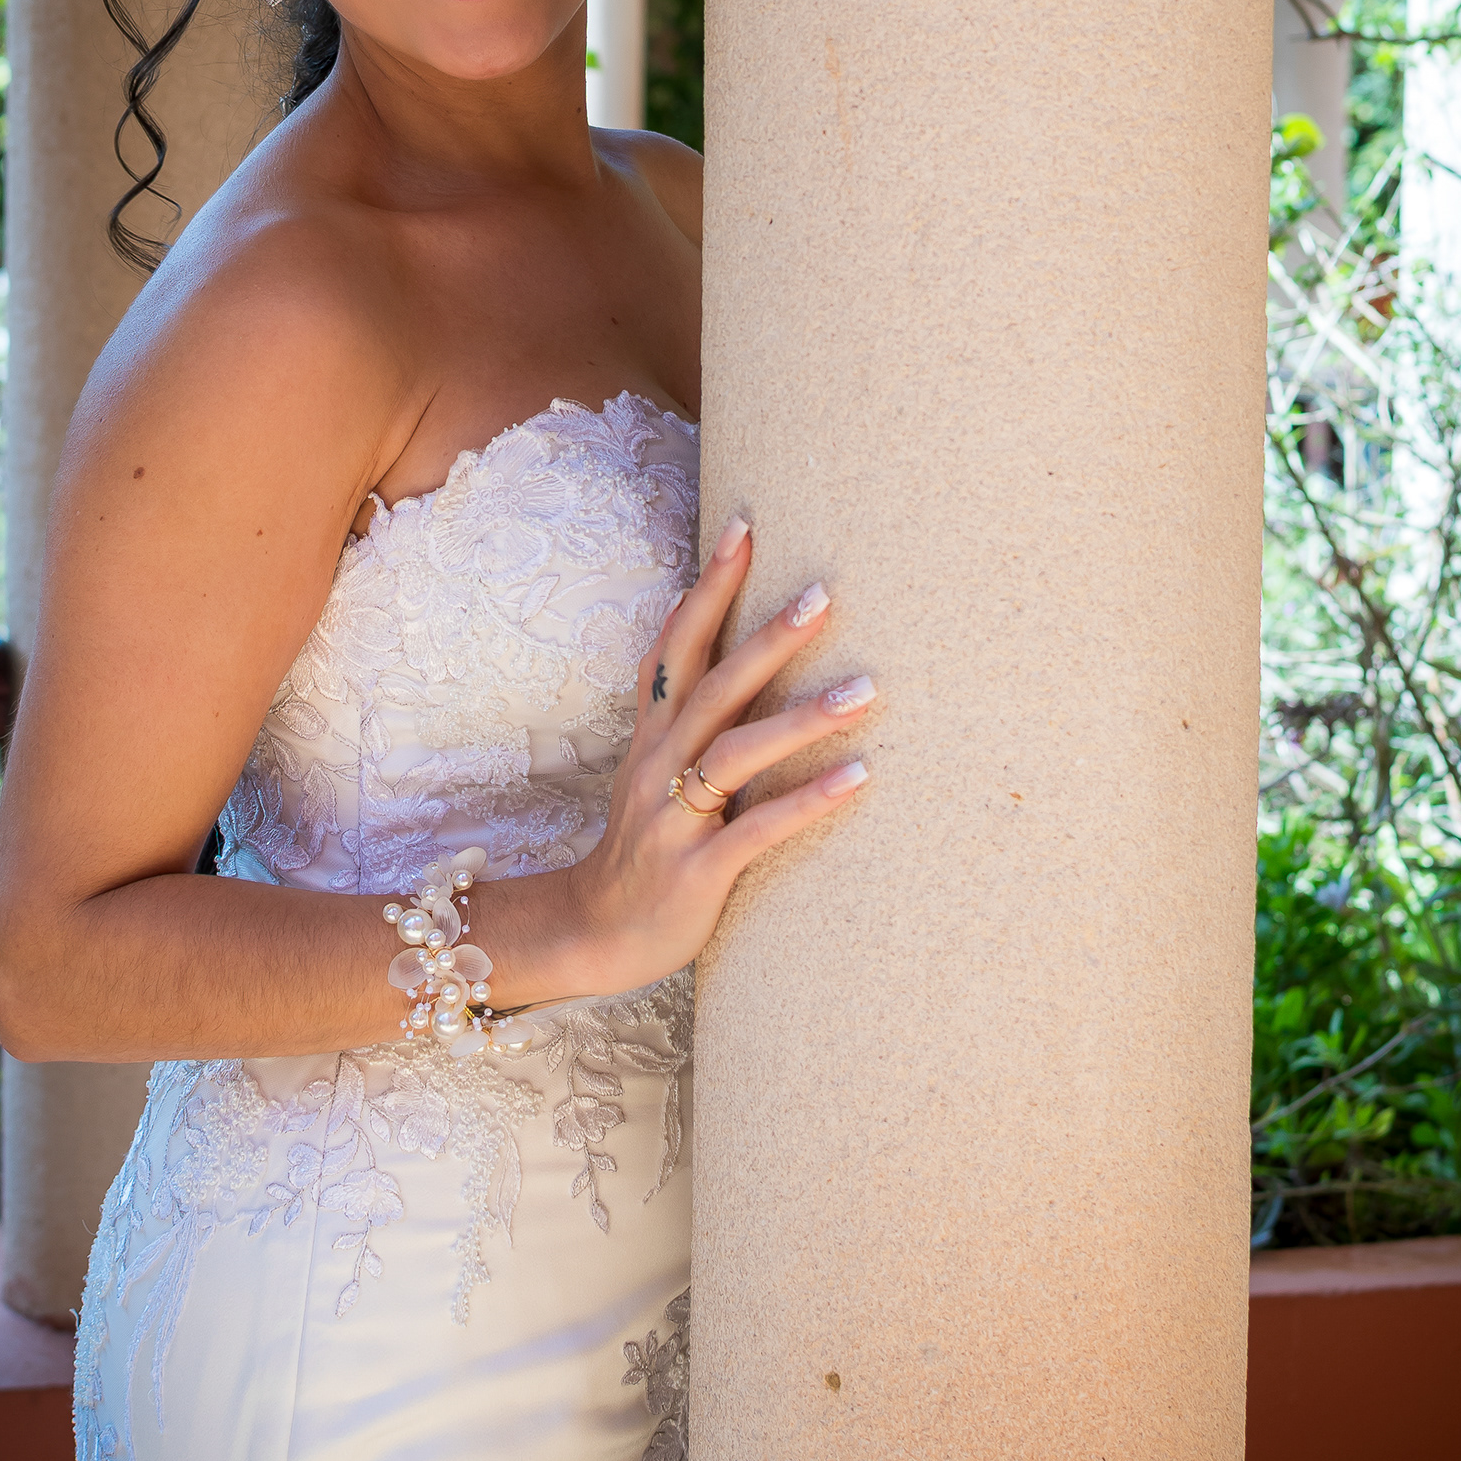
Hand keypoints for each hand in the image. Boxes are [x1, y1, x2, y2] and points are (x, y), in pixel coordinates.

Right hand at [554, 515, 873, 998]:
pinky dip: (806, 800)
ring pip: (735, 753)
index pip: (677, 644)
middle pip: (713, 686)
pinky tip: (857, 778)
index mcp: (653, 735)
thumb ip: (686, 711)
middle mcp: (657, 764)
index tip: (745, 526)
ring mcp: (674, 817)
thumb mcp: (654, 767)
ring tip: (867, 690)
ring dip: (802, 718)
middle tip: (824, 594)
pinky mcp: (697, 870)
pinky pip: (756, 829)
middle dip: (768, 638)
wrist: (593, 933)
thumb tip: (728, 645)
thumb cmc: (646, 844)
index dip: (708, 586)